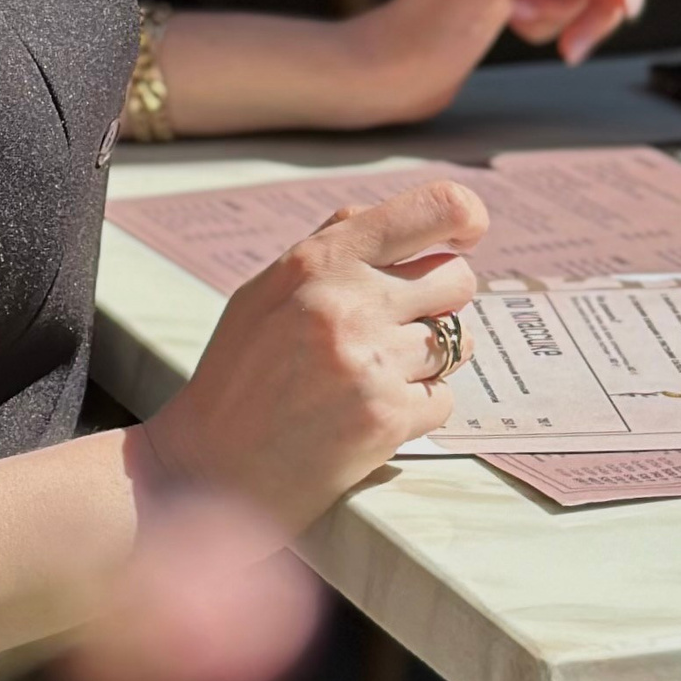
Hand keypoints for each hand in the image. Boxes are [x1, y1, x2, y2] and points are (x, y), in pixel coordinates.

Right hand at [135, 178, 485, 535]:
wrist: (210, 470)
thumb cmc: (238, 378)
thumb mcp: (265, 293)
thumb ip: (328, 249)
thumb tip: (399, 223)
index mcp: (319, 261)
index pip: (431, 210)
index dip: (464, 214)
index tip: (470, 232)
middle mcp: (350, 303)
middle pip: (458, 277)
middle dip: (440, 299)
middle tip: (397, 326)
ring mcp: (373, 362)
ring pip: (457, 341)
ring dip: (426, 358)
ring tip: (371, 376)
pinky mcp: (388, 418)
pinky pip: (444, 397)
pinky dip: (418, 407)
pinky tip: (369, 415)